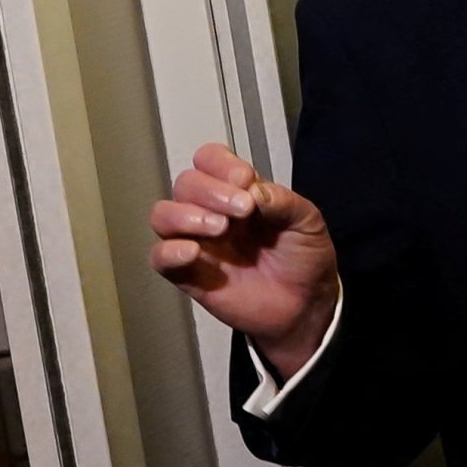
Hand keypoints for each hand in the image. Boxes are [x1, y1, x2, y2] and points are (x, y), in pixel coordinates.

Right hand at [146, 140, 339, 378]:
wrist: (306, 307)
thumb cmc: (303, 259)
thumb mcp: (307, 222)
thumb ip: (283, 202)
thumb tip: (253, 190)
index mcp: (237, 192)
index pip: (209, 160)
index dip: (221, 164)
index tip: (245, 180)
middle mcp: (211, 211)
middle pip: (186, 183)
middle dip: (210, 191)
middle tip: (242, 211)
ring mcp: (198, 242)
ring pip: (163, 215)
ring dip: (185, 215)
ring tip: (220, 229)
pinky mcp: (188, 275)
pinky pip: (159, 257)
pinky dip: (169, 251)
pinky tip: (193, 253)